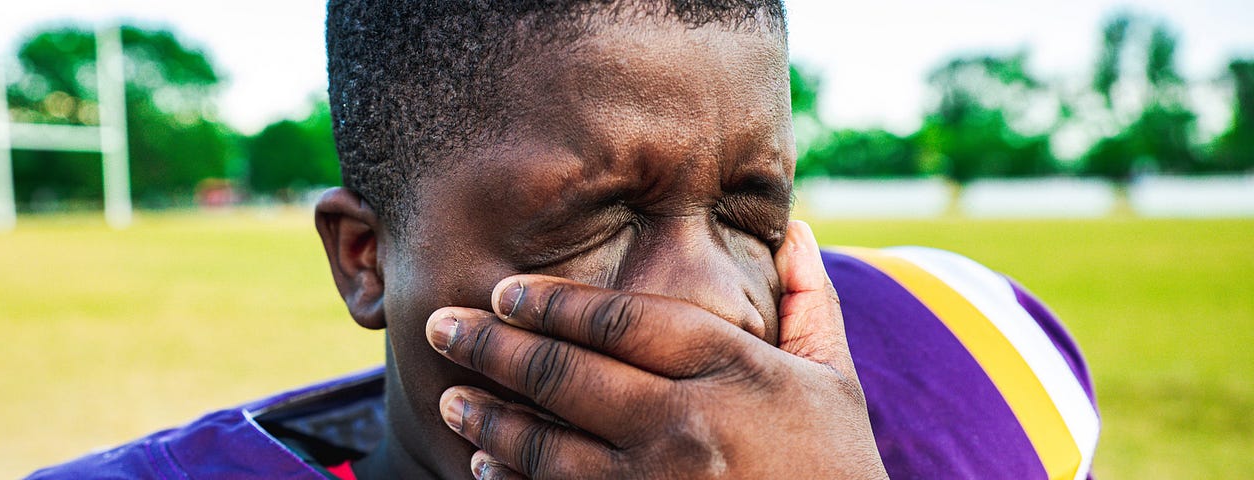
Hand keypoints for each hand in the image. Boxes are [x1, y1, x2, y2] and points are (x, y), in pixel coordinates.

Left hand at [424, 221, 886, 478]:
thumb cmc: (838, 471)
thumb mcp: (837, 382)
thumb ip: (810, 302)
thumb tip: (796, 230)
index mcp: (731, 370)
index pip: (620, 320)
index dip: (551, 304)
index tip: (502, 293)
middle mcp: (688, 425)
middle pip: (565, 374)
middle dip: (491, 348)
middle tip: (441, 327)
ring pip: (548, 446)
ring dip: (490, 420)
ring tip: (452, 399)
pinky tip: (486, 467)